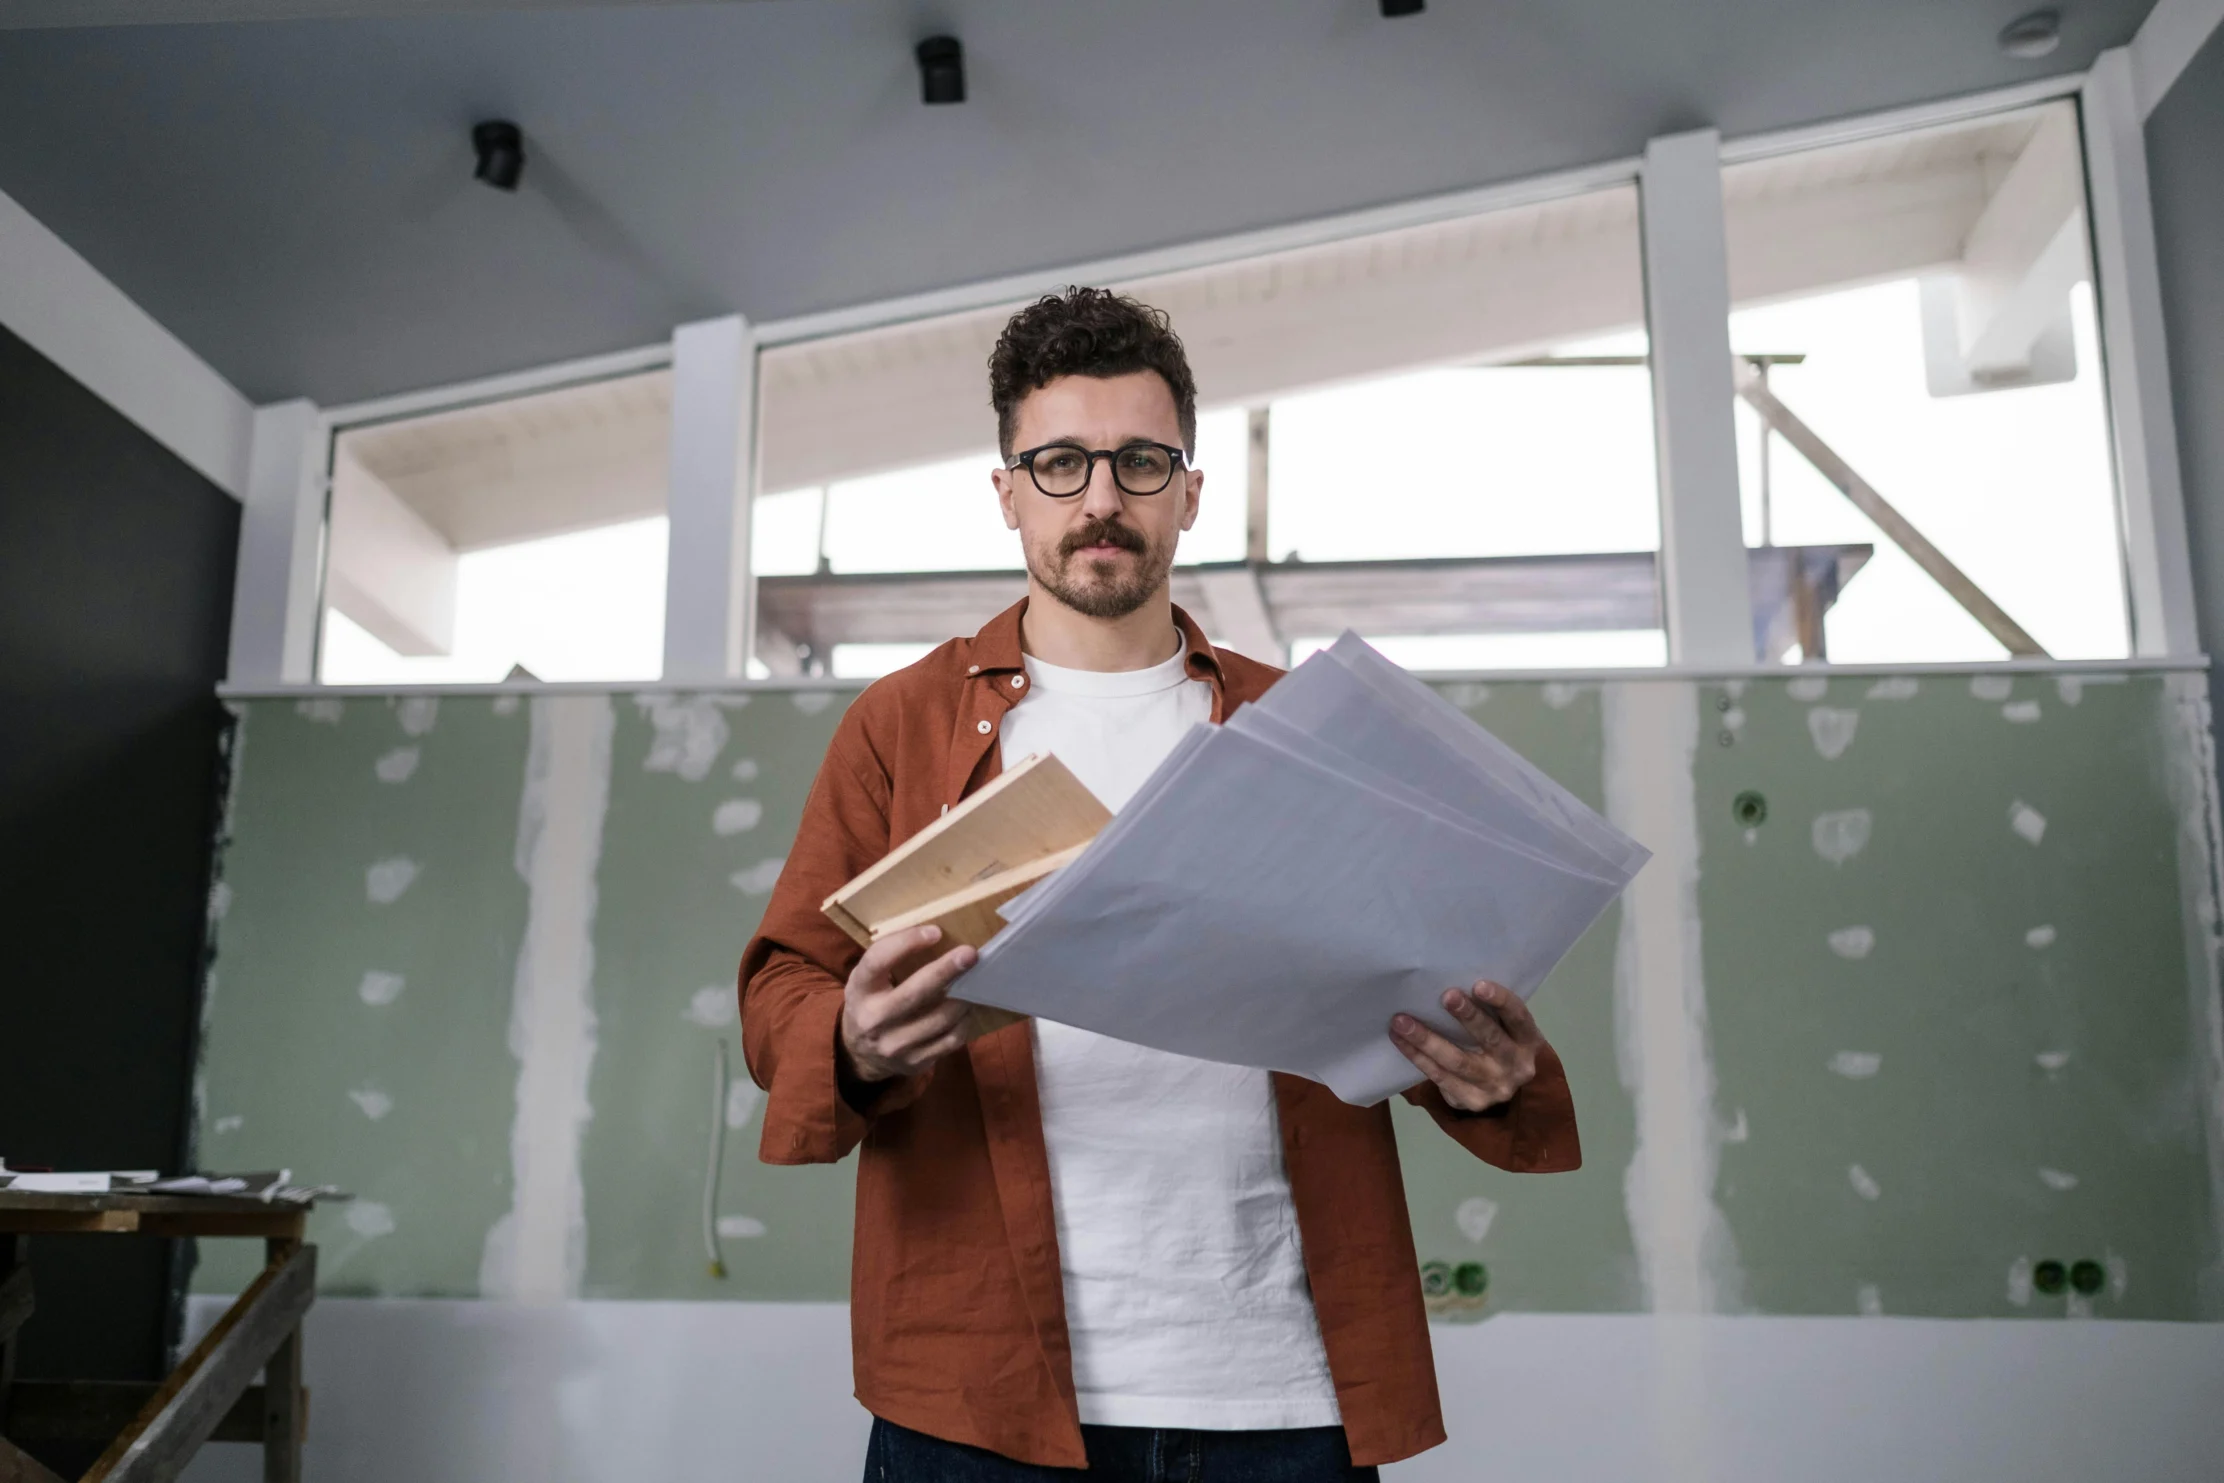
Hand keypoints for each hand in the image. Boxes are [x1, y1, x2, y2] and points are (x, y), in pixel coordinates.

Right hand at [838, 924, 987, 1084]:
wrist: (860, 1054)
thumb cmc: (870, 1001)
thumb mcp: (867, 979)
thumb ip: (889, 958)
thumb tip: (936, 932)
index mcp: (860, 990)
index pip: (878, 961)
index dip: (906, 943)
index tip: (935, 932)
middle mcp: (873, 1020)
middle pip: (914, 993)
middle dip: (945, 971)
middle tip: (970, 954)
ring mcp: (895, 1046)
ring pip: (940, 1019)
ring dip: (963, 997)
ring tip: (976, 980)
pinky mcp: (915, 1063)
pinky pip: (950, 1041)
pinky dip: (964, 1022)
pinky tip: (968, 1008)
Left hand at [1390, 980, 1543, 1112]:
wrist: (1501, 1088)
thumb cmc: (1499, 1043)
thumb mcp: (1505, 1028)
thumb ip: (1490, 1011)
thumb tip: (1446, 979)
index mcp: (1529, 1040)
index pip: (1519, 1017)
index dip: (1501, 1001)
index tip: (1478, 985)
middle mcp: (1517, 1065)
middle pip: (1490, 1039)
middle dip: (1468, 1016)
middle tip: (1445, 996)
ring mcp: (1496, 1087)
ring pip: (1458, 1061)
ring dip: (1427, 1039)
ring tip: (1401, 1021)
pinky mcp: (1474, 1101)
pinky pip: (1440, 1077)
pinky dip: (1417, 1057)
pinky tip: (1400, 1040)